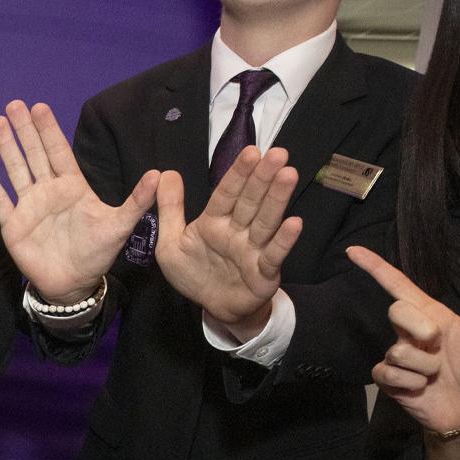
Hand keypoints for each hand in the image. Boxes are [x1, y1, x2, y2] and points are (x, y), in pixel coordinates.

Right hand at [0, 100, 157, 302]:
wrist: (74, 283)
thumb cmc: (96, 253)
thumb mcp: (119, 225)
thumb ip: (136, 200)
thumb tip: (159, 174)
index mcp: (71, 187)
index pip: (59, 152)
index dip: (49, 130)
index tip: (40, 107)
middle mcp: (48, 191)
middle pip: (34, 154)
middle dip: (25, 130)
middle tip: (14, 104)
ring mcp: (28, 206)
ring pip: (16, 169)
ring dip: (6, 147)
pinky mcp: (13, 224)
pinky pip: (0, 199)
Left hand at [155, 146, 302, 335]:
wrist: (212, 308)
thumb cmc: (194, 273)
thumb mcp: (171, 242)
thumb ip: (169, 209)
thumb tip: (165, 173)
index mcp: (215, 221)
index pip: (227, 193)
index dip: (238, 173)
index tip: (252, 151)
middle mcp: (237, 231)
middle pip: (250, 201)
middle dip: (263, 177)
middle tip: (278, 153)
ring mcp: (253, 250)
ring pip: (265, 221)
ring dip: (277, 198)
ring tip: (288, 175)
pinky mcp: (264, 272)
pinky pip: (274, 254)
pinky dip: (283, 240)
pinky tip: (294, 223)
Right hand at [351, 246, 459, 433]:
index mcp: (436, 318)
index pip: (401, 286)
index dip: (377, 267)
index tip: (353, 250)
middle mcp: (413, 333)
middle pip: (397, 310)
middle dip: (418, 328)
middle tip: (437, 345)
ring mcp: (401, 356)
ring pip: (398, 350)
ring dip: (423, 367)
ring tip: (438, 377)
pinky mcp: (391, 380)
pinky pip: (388, 373)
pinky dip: (411, 383)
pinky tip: (424, 389)